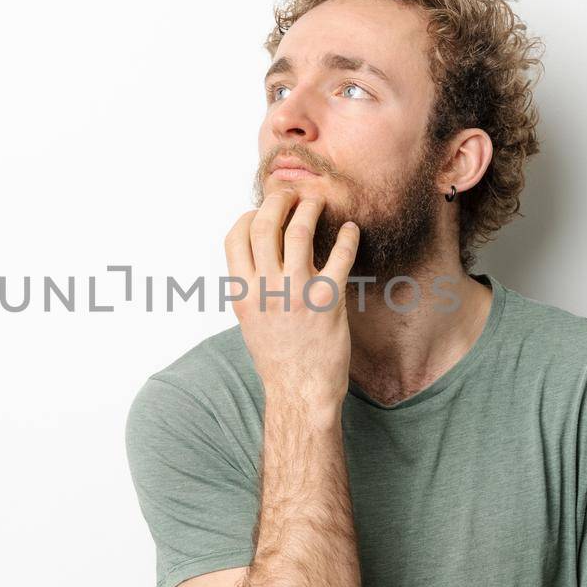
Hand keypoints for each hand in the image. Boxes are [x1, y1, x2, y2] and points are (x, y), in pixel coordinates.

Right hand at [224, 185, 360, 410]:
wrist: (300, 392)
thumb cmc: (277, 358)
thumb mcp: (250, 321)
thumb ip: (250, 287)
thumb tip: (257, 255)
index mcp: (242, 292)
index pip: (235, 237)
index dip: (249, 216)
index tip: (262, 212)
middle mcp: (265, 288)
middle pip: (265, 223)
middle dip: (279, 200)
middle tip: (292, 194)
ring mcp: (296, 292)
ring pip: (300, 230)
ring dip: (310, 208)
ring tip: (318, 202)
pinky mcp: (328, 299)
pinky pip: (340, 256)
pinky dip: (348, 237)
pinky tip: (351, 230)